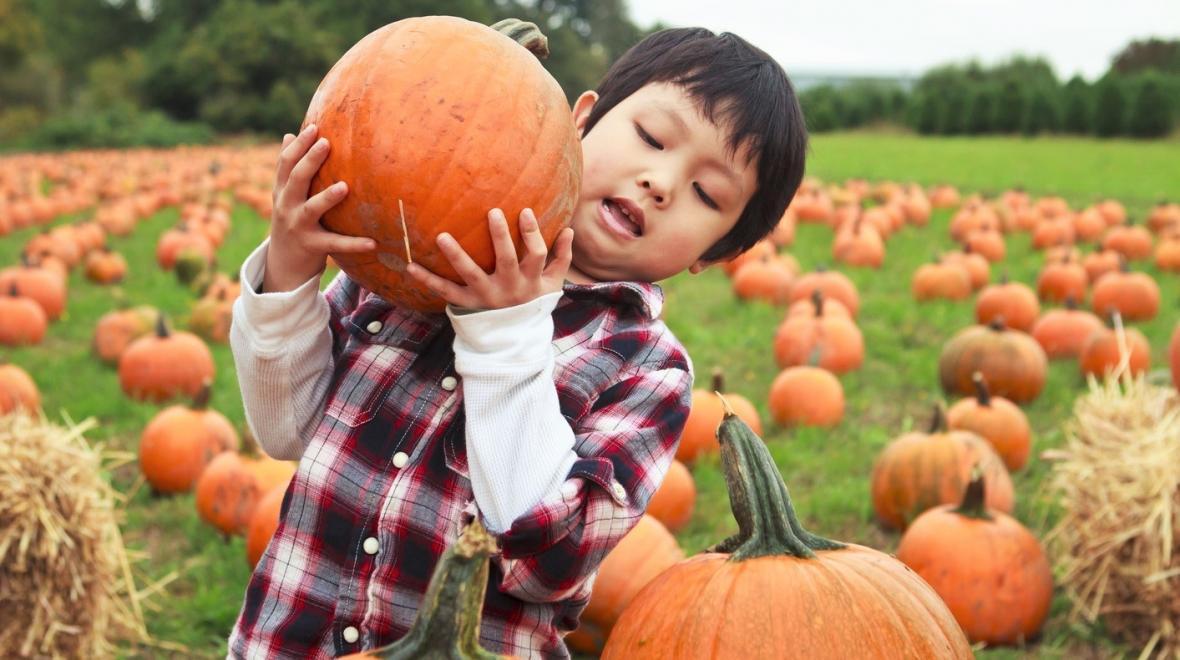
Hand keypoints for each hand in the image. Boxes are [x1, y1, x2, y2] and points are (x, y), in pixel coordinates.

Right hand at [264, 124, 375, 292]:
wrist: (282, 264)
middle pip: (296, 179)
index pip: (286, 164)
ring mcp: (298, 226)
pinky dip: (353, 244)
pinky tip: (372, 243)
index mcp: (282, 191)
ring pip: (312, 209)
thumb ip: (288, 169)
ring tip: (345, 186)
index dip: (298, 146)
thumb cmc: (291, 221)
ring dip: (327, 197)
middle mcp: (287, 206)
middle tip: (326, 143)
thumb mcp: (284, 195)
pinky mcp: (312, 247)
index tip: (313, 128)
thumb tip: (288, 135)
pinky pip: (335, 244)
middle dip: (309, 160)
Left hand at [407, 208, 573, 310]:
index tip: (525, 211)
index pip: (536, 254)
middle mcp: (509, 288)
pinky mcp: (467, 303)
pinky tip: (410, 266)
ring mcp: (486, 296)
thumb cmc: (533, 303)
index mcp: (530, 281)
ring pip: (471, 274)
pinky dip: (427, 280)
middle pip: (507, 260)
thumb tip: (569, 229)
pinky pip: (445, 292)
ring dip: (456, 255)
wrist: (514, 338)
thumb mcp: (552, 285)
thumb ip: (562, 258)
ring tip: (442, 236)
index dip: (532, 233)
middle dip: (500, 236)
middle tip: (493, 212)